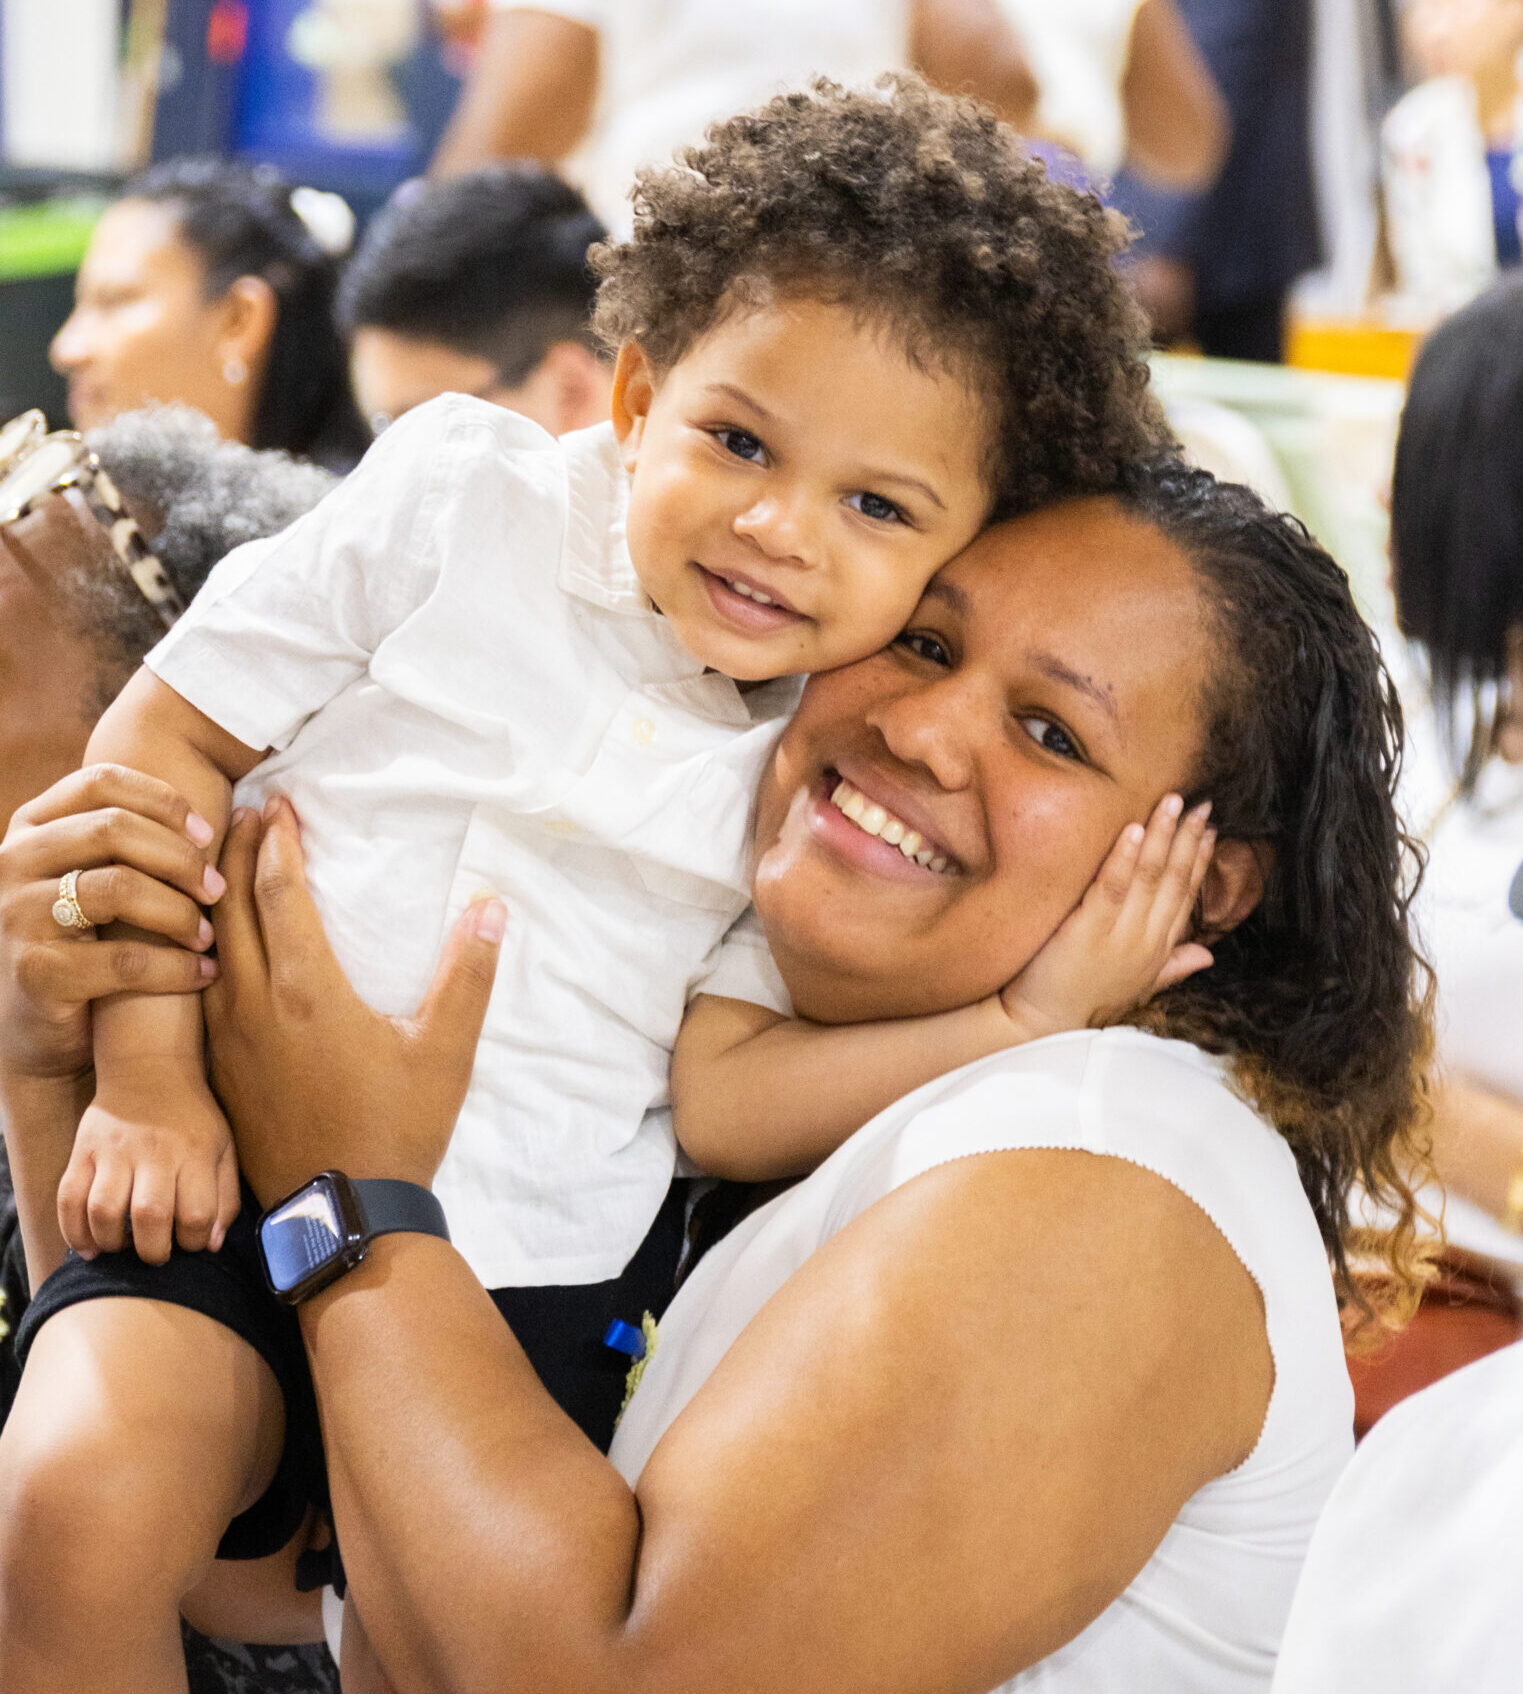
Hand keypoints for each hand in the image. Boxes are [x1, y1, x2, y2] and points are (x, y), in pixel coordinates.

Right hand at [0, 764, 221, 1082]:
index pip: (101, 781)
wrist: (42, 1027)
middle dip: (180, 858)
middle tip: (218, 889)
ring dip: (180, 912)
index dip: (164, 801)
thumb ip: (136, 839)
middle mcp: (14, 860)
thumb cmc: (92, 940)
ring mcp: (17, 914)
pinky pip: (125, 960)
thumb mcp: (102, 876)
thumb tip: (232, 810)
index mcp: (33, 825)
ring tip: (209, 936)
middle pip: (113, 828)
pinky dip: (177, 967)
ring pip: (120, 888)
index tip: (208, 834)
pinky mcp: (37, 971)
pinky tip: (204, 973)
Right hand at [57, 1070, 239, 1262]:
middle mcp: (154, 1152)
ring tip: (121, 1247)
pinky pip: (68, 1198)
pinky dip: (73, 1231)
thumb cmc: (192, 1120)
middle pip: (149, 1215)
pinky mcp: (82, 1151)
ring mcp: (114, 1151)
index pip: (196, 1213)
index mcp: (195, 1153)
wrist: (150, 1069)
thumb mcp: (223, 1149)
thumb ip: (225, 1198)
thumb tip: (211, 1245)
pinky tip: (88, 1247)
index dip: (193, 1241)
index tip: (189, 1242)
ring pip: (103, 1209)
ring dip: (111, 1242)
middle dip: (152, 1251)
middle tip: (155, 1255)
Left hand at [205, 798, 505, 1206]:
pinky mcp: (222, 1072)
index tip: (281, 806)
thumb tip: (491, 907)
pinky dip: (203, 953)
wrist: (344, 1213)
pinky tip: (212, 950)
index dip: (279, 844)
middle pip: (231, 910)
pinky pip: (200, 994)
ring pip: (206, 951)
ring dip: (213, 901)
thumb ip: (468, 974)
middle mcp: (256, 1006)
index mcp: (309, 991)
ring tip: (221, 868)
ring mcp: (230, 1041)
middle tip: (246, 815)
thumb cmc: (399, 1128)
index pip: (279, 894)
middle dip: (237, 855)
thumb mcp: (446, 1050)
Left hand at [999, 794, 1215, 1042]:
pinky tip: (1135, 828)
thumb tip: (1208, 955)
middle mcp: (1146, 941)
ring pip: (1151, 876)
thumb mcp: (1135, 985)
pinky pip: (1112, 885)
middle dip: (1189, 838)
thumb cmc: (1081, 1001)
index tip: (1211, 830)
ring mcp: (1120, 935)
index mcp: (1157, 950)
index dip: (1200, 861)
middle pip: (1175, 881)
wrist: (1041, 1024)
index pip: (1186, 897)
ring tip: (1174, 802)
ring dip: (1164, 835)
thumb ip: (1171, 965)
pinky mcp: (1089, 930)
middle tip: (1201, 804)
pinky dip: (1125, 855)